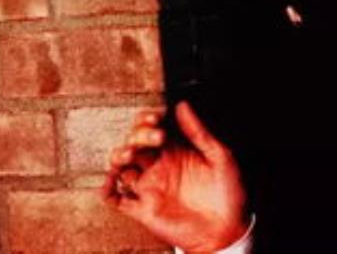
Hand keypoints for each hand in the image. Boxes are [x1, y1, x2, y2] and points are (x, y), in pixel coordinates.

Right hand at [102, 101, 247, 251]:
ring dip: (118, 156)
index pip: (150, 128)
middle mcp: (158, 166)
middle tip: (157, 137)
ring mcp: (149, 186)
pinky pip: (116, 199)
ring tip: (129, 155)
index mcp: (174, 150)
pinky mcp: (143, 209)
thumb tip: (182, 104)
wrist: (228, 231)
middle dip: (138, 135)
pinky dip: (107, 190)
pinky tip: (110, 182)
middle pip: (133, 143)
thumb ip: (199, 132)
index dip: (148, 119)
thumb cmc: (228, 192)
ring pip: (120, 166)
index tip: (157, 117)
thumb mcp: (220, 156)